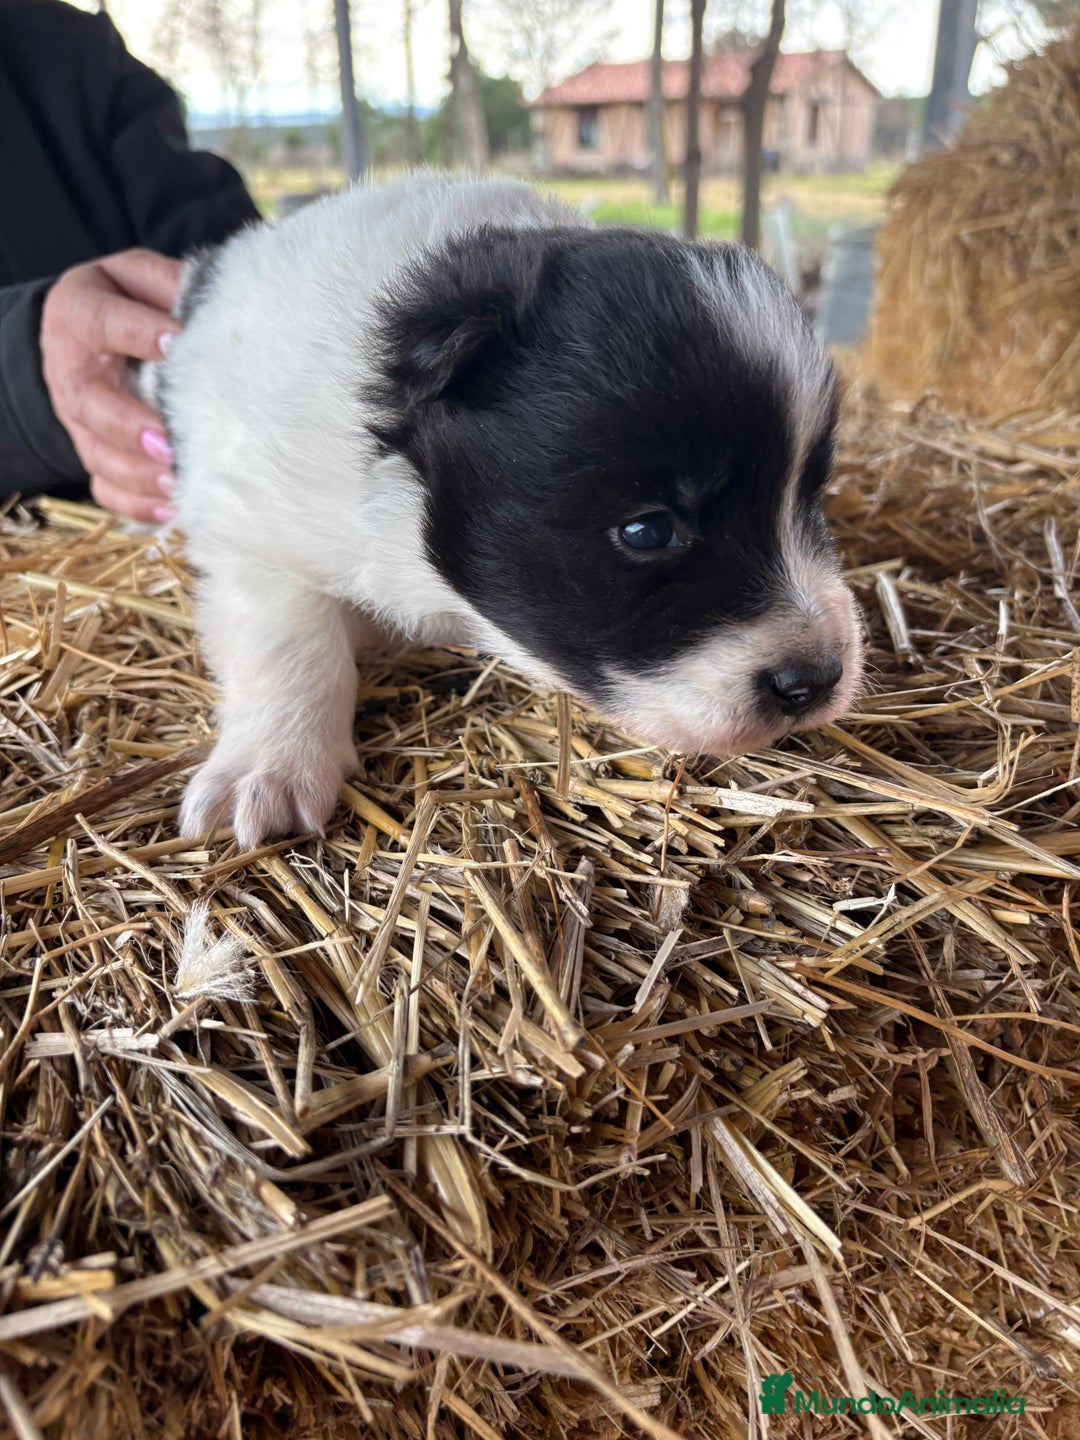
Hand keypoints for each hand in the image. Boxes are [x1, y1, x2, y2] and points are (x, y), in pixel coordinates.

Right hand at [41, 249, 182, 523]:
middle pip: (88, 402)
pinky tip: (170, 511)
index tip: (178, 343)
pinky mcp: (93, 452)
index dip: (138, 333)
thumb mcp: (142, 279)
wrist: (90, 335)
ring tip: (176, 483)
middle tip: (167, 443)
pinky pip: (105, 489)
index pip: (102, 322)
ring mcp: (78, 419)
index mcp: (78, 313)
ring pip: (96, 454)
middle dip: (128, 425)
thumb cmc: (131, 303)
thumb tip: (222, 305)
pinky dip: (136, 505)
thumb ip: (170, 285)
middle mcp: (71, 370)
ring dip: (137, 474)